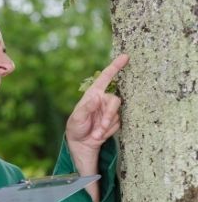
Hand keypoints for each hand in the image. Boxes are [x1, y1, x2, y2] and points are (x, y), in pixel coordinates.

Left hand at [65, 54, 128, 201]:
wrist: (81, 144)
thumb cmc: (75, 128)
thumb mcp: (76, 118)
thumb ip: (86, 108)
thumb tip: (96, 98)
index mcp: (93, 94)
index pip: (105, 78)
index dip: (115, 67)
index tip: (125, 56)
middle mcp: (103, 100)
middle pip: (115, 101)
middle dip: (109, 115)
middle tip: (101, 127)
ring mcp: (109, 110)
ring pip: (117, 114)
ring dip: (107, 125)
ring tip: (96, 133)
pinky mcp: (115, 121)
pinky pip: (118, 124)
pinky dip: (108, 131)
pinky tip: (99, 134)